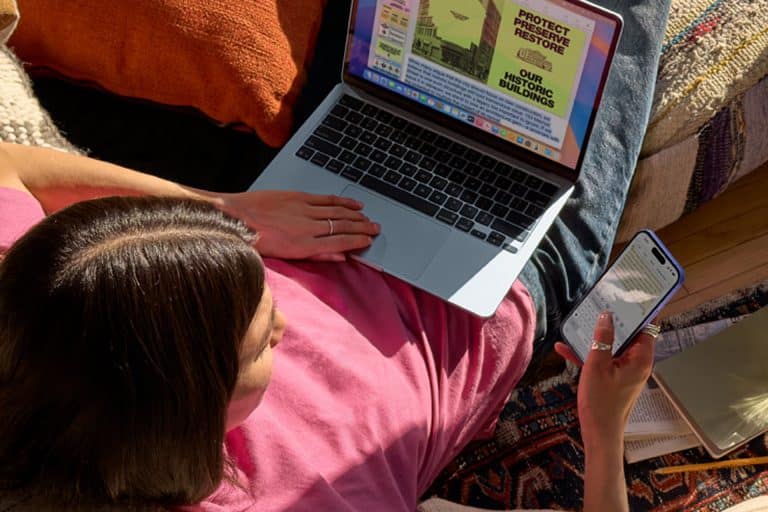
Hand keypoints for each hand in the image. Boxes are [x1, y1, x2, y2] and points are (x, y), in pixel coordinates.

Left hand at [215, 190, 379, 260]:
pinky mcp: (299, 197)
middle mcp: (308, 228)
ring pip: (338, 213)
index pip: (340, 242)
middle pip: (343, 227)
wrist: (235, 219)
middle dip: (362, 228)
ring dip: (356, 215)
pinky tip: (353, 204)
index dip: (358, 241)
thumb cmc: (256, 240)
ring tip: (368, 218)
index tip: (369, 241)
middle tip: (376, 229)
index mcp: (305, 245)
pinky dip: (342, 201)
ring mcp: (304, 210)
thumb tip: (340, 257)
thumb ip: (317, 255)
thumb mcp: (287, 256)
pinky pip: (326, 199)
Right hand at [555, 311, 654, 448]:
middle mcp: (636, 363)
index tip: (624, 299)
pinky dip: (588, 354)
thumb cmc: (601, 401)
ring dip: (594, 338)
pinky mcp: (612, 379)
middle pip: (627, 335)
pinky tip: (564, 348)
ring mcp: (624, 371)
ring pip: (611, 347)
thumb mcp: (597, 365)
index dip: (636, 313)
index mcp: (640, 359)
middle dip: (610, 322)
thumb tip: (606, 316)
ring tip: (577, 324)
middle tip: (596, 306)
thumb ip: (602, 338)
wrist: (599, 432)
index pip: (646, 328)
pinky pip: (602, 361)